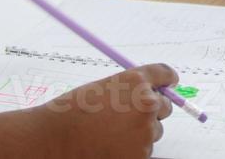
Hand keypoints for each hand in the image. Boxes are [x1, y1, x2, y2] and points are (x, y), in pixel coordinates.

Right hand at [31, 63, 176, 158]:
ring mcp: (146, 131)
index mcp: (136, 81)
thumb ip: (129, 88)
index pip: (164, 74)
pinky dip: (132, 149)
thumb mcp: (103, 88)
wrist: (55, 138)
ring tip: (110, 133)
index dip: (167, 79)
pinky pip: (145, 150)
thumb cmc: (73, 112)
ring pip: (154, 131)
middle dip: (152, 110)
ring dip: (140, 132)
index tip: (169, 83)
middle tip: (128, 116)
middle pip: (165, 106)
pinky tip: (110, 145)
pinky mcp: (142, 154)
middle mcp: (146, 103)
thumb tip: (150, 93)